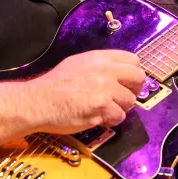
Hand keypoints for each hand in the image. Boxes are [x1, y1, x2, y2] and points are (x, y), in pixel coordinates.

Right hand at [0, 50, 145, 146]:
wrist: (39, 101)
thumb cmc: (55, 85)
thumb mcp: (78, 64)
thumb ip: (100, 66)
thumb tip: (118, 75)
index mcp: (99, 58)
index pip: (133, 60)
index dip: (132, 74)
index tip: (126, 83)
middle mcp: (105, 70)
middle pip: (138, 78)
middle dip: (133, 90)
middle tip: (122, 98)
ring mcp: (105, 89)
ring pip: (130, 101)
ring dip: (120, 108)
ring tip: (103, 110)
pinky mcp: (102, 107)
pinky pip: (119, 116)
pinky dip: (110, 120)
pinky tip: (97, 118)